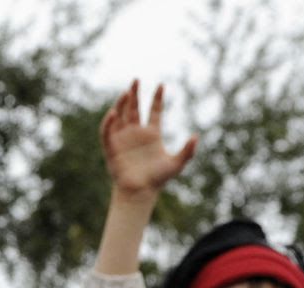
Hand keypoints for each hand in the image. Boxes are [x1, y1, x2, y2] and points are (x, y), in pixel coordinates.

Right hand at [102, 80, 197, 201]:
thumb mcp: (176, 164)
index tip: (161, 85)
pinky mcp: (111, 147)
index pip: (154, 111)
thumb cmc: (158, 179)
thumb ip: (187, 151)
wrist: (140, 192)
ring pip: (121, 115)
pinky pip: (107, 131)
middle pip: (134, 108)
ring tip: (126, 92)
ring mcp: (123, 139)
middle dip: (135, 94)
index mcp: (152, 134)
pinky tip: (114, 113)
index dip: (157, 98)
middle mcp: (136, 133)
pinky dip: (109, 122)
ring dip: (122, 103)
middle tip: (136, 79)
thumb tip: (195, 137)